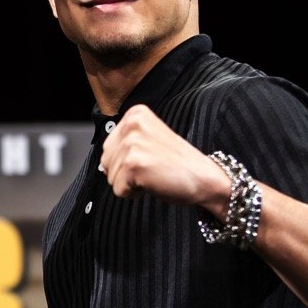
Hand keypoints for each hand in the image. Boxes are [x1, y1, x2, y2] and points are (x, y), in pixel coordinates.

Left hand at [99, 104, 226, 209]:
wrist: (204, 178)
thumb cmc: (178, 163)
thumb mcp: (148, 139)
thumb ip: (124, 142)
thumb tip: (103, 163)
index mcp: (135, 114)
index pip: (108, 147)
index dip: (126, 160)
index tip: (150, 157)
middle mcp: (132, 124)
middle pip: (105, 161)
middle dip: (124, 172)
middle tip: (152, 168)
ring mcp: (132, 144)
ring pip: (110, 177)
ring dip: (130, 183)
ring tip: (154, 174)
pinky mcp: (133, 164)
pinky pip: (118, 190)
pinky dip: (134, 193)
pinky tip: (153, 182)